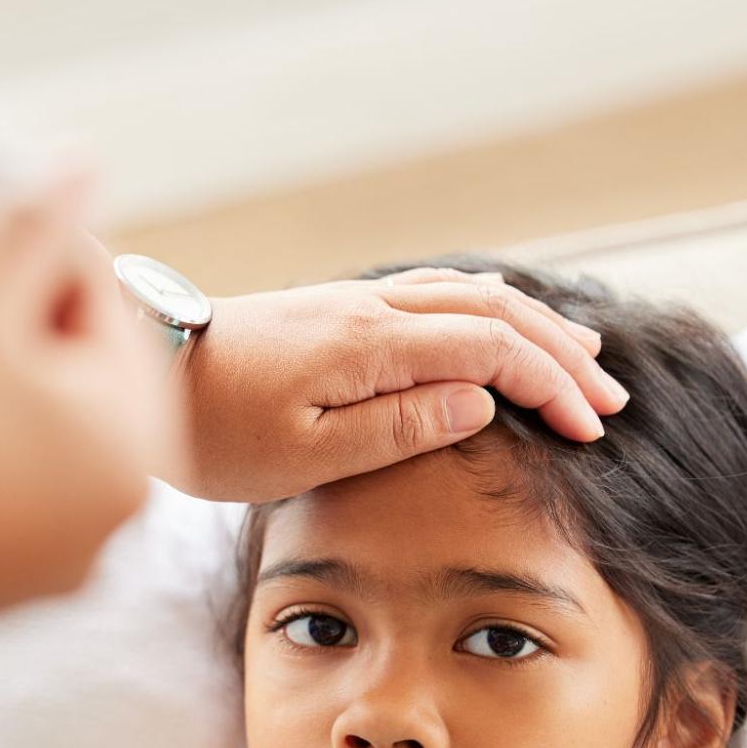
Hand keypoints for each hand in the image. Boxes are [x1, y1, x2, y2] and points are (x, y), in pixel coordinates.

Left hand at [174, 268, 628, 501]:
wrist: (135, 371)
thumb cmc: (211, 428)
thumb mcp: (304, 453)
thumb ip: (398, 426)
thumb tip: (482, 401)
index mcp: (371, 343)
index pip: (494, 348)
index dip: (552, 386)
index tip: (590, 431)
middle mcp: (370, 308)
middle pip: (494, 310)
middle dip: (562, 352)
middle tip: (611, 399)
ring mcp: (352, 303)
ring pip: (466, 294)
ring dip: (532, 324)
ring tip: (582, 354)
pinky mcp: (333, 311)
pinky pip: (431, 295)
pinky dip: (484, 310)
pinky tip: (494, 327)